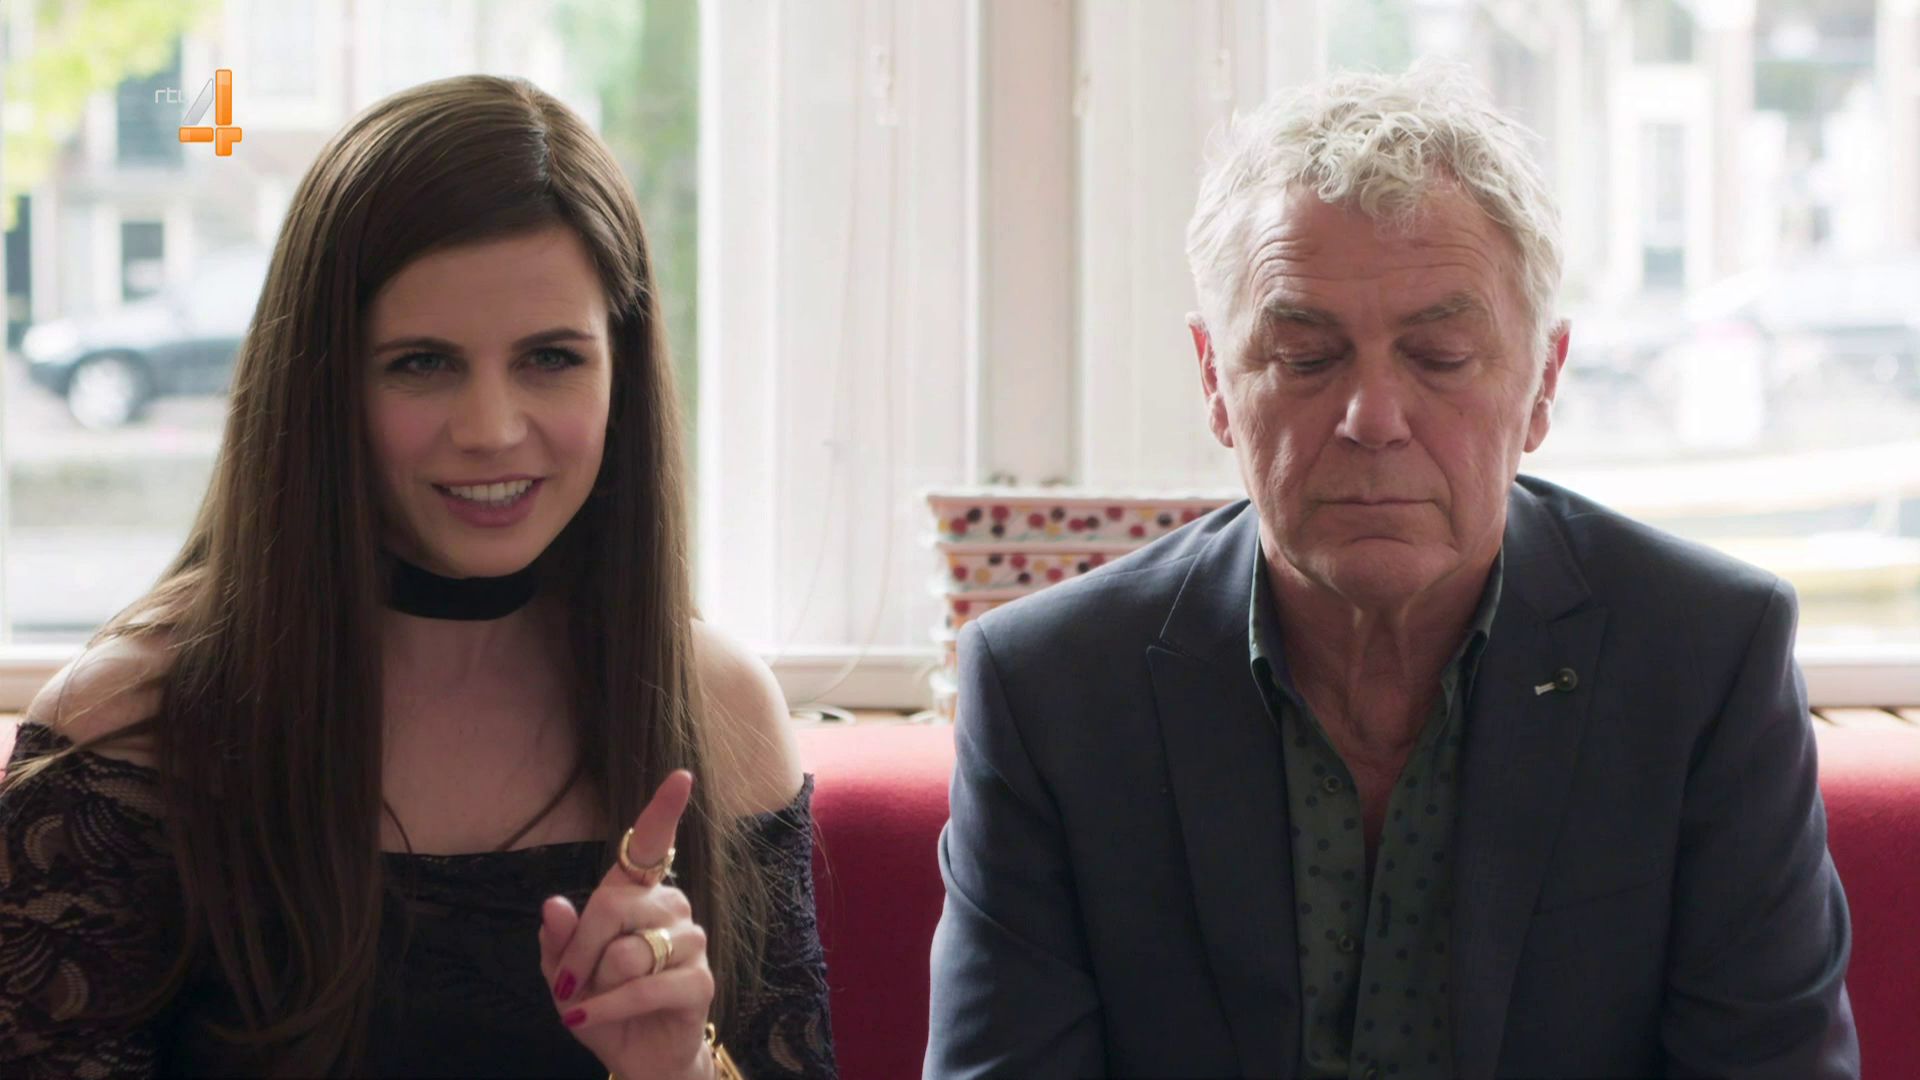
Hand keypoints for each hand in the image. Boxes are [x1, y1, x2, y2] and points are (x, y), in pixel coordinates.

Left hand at [539, 769, 714, 1079]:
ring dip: (597, 986)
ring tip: (592, 1003)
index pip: (651, 844)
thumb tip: (553, 904)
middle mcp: (671, 908)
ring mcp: (691, 943)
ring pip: (628, 952)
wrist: (635, 1057)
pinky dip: (608, 1008)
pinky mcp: (699, 982)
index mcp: (638, 895)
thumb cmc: (600, 1004)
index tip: (680, 777)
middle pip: (614, 905)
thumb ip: (558, 940)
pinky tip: (590, 1019)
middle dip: (579, 949)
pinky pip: (643, 987)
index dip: (664, 810)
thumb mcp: (562, 973)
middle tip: (566, 982)